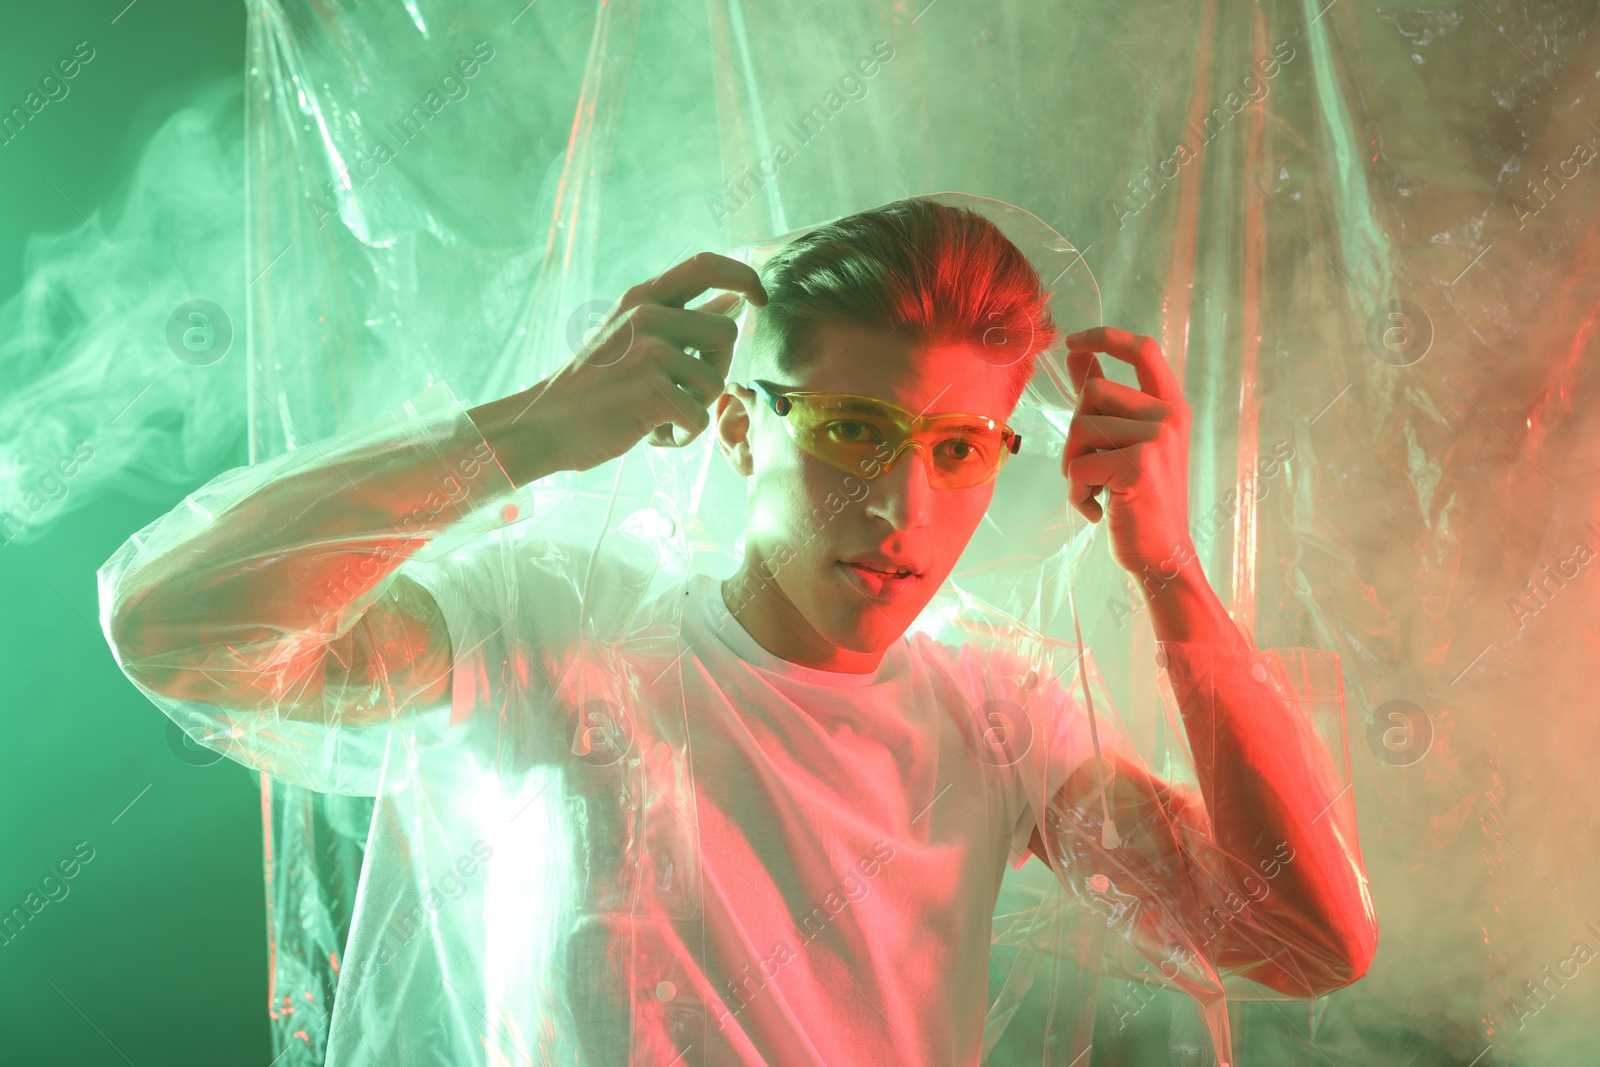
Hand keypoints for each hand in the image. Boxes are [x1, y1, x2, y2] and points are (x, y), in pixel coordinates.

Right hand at [523, 251, 766, 473]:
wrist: (545, 424)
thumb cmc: (593, 386)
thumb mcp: (632, 336)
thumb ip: (683, 317)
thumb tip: (735, 299)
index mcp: (641, 298)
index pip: (705, 265)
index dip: (744, 276)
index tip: (760, 299)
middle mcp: (647, 316)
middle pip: (726, 333)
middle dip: (715, 368)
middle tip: (680, 390)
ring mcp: (650, 351)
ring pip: (715, 382)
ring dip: (694, 408)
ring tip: (655, 413)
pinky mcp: (653, 389)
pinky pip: (698, 417)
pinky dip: (680, 435)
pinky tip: (648, 432)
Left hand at [1060, 327, 1193, 580]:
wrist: (1162, 554)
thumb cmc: (1140, 500)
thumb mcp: (1125, 444)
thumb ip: (1103, 400)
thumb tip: (1075, 356)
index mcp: (1171, 406)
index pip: (1143, 349)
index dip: (1106, 337)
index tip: (1073, 342)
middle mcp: (1169, 417)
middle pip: (1091, 393)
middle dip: (1075, 434)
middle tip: (1091, 471)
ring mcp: (1157, 439)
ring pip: (1079, 428)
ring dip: (1073, 467)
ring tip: (1097, 491)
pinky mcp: (1138, 466)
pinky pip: (1078, 466)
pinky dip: (1075, 493)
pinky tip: (1098, 510)